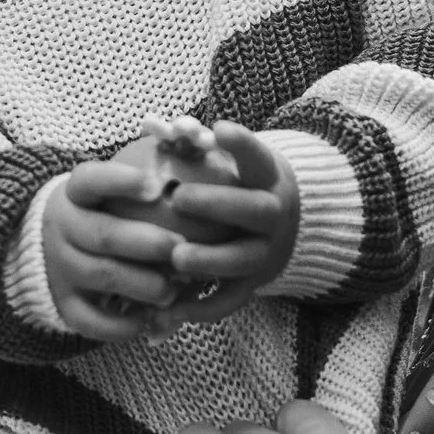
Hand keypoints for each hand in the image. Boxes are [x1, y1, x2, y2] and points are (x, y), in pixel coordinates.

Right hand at [45, 156, 186, 340]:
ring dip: (144, 284)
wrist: (43, 247)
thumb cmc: (100, 212)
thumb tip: (198, 143)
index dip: (121, 181)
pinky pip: (91, 320)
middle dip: (147, 242)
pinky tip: (150, 319)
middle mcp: (63, 228)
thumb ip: (144, 173)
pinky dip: (122, 324)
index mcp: (75, 193)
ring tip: (174, 288)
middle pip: (104, 234)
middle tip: (180, 247)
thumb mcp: (107, 189)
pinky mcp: (63, 303)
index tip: (156, 185)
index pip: (92, 179)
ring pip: (103, 276)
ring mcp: (60, 267)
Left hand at [153, 121, 299, 327]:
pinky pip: (228, 300)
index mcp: (268, 179)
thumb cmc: (237, 184)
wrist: (282, 228)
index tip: (217, 129)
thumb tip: (152, 123)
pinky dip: (199, 307)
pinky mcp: (253, 285)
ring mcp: (266, 253)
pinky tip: (166, 310)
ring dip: (210, 259)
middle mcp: (274, 216)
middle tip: (180, 197)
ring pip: (243, 259)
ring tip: (176, 257)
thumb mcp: (229, 162)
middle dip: (219, 203)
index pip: (258, 157)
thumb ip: (194, 145)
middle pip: (255, 210)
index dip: (242, 144)